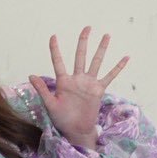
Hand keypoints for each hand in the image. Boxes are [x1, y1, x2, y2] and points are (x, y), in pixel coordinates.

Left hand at [29, 27, 127, 149]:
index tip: (53, 36)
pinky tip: (126, 57)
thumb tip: (30, 75)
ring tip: (107, 35)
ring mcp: (89, 83)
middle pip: (80, 56)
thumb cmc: (61, 119)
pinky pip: (110, 76)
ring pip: (96, 62)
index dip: (55, 49)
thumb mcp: (50, 104)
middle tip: (87, 27)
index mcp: (63, 82)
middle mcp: (77, 79)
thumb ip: (42, 89)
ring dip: (101, 49)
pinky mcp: (99, 90)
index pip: (58, 62)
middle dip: (83, 42)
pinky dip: (118, 67)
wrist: (76, 130)